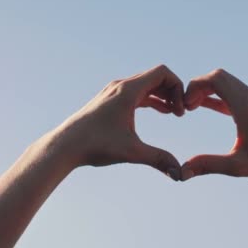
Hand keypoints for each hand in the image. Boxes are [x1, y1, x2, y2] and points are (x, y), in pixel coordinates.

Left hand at [51, 65, 184, 179]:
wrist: (65, 146)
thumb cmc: (95, 145)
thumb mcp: (131, 152)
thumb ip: (158, 159)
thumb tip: (180, 174)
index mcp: (128, 91)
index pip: (162, 73)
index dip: (178, 87)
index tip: (182, 110)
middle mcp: (121, 86)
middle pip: (156, 76)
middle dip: (173, 92)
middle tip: (182, 113)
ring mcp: (114, 92)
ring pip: (147, 84)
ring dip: (163, 95)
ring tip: (175, 114)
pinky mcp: (110, 100)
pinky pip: (138, 92)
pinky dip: (152, 99)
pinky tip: (162, 112)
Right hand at [181, 69, 247, 184]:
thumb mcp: (236, 166)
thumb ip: (208, 165)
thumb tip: (182, 172)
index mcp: (246, 106)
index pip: (216, 79)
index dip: (196, 87)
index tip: (186, 106)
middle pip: (219, 76)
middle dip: (199, 86)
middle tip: (187, 106)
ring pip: (226, 82)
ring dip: (208, 90)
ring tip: (192, 107)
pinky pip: (233, 92)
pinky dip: (217, 96)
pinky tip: (204, 106)